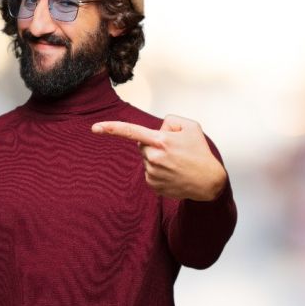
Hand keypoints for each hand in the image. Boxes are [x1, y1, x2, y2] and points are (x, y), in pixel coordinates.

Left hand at [91, 115, 226, 200]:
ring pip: (146, 159)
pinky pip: (149, 172)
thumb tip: (156, 129)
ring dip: (157, 158)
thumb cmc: (200, 153)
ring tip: (176, 163)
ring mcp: (152, 173)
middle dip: (153, 144)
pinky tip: (173, 173)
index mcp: (161, 141)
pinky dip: (159, 171)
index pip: (131, 132)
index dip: (111, 128)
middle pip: (142, 145)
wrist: (209, 182)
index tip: (95, 127)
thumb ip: (170, 120)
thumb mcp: (191, 126)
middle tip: (174, 150)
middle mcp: (154, 157)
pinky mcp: (152, 185)